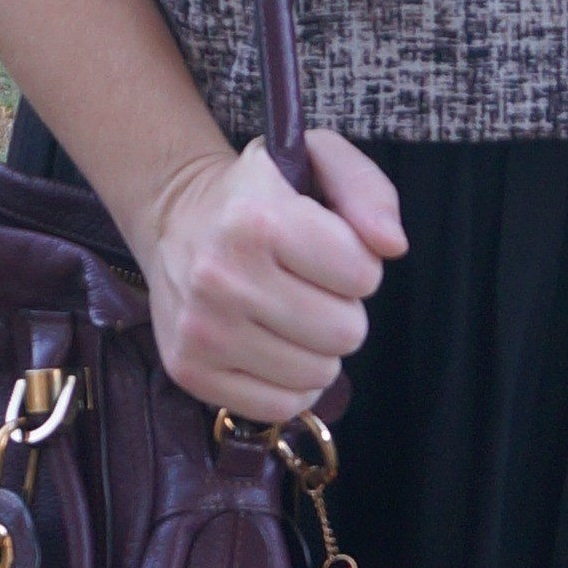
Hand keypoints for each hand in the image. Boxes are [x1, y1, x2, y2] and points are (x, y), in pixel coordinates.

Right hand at [140, 129, 405, 417]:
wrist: (175, 219)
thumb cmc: (260, 193)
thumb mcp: (318, 160)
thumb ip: (368, 190)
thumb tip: (392, 245)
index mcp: (257, 220)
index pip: (363, 275)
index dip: (357, 263)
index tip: (326, 250)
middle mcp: (221, 278)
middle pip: (345, 333)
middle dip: (340, 309)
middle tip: (308, 286)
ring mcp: (201, 330)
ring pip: (317, 374)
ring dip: (317, 348)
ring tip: (287, 313)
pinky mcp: (189, 371)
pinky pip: (280, 407)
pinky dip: (290, 384)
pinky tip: (272, 347)